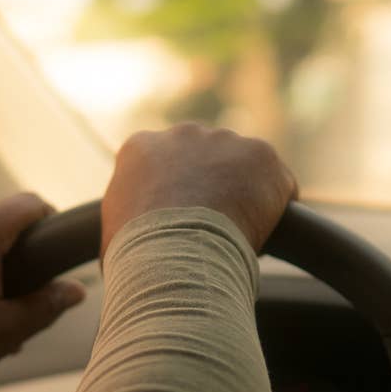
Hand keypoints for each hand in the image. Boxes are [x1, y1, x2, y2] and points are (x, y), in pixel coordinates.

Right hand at [101, 123, 297, 257]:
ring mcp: (224, 140)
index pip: (164, 166)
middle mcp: (182, 134)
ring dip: (245, 196)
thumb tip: (126, 251)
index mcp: (140, 148)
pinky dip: (277, 208)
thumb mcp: (112, 236)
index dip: (177, 197)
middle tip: (213, 230)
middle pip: (206, 159)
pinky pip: (278, 183)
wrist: (174, 256)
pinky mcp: (261, 154)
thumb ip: (125, 224)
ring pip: (243, 168)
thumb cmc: (136, 257)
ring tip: (239, 236)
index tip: (183, 224)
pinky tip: (266, 234)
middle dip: (212, 188)